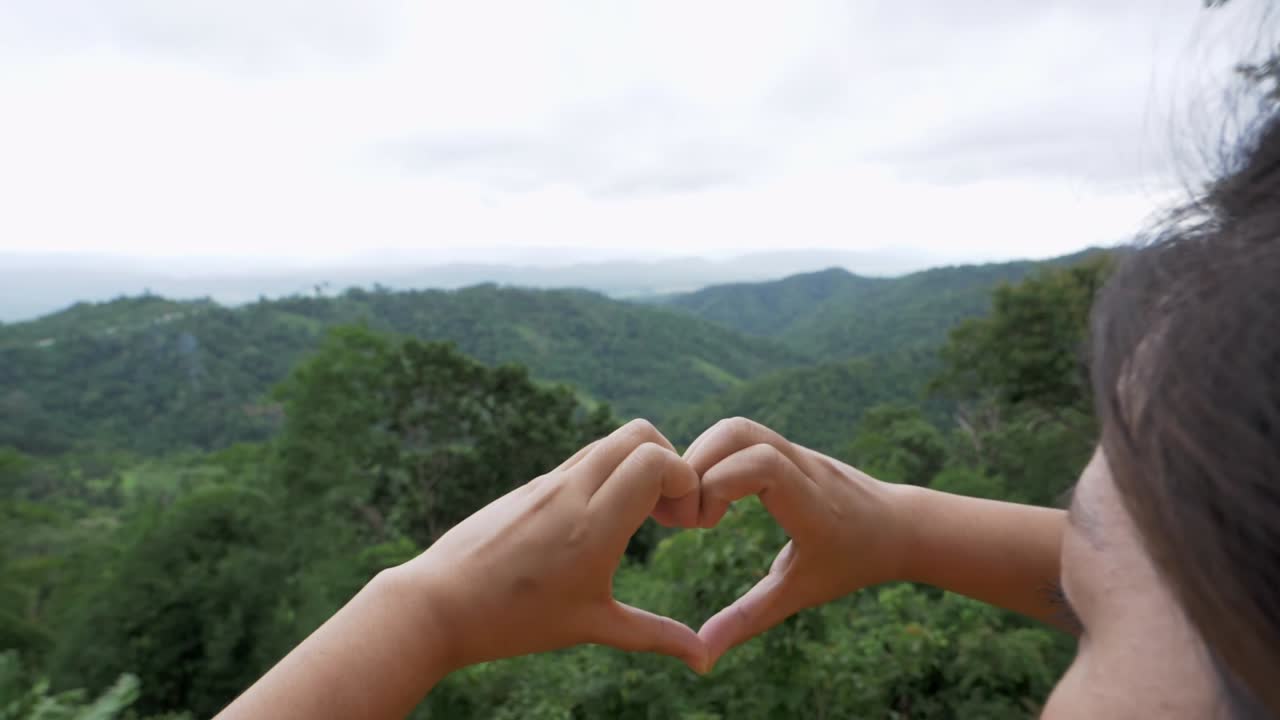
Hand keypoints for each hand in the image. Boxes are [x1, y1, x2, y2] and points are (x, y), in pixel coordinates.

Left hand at [396, 419, 707, 672]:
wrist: (437, 603)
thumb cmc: (515, 620)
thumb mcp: (591, 627)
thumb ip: (654, 636)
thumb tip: (704, 660)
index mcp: (593, 526)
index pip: (654, 461)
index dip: (684, 480)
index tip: (684, 521)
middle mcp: (571, 492)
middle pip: (639, 433)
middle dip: (669, 461)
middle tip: (667, 511)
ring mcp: (547, 482)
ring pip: (609, 441)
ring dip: (636, 464)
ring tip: (638, 516)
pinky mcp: (530, 485)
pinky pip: (581, 458)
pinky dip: (607, 472)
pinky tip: (600, 519)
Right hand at [683, 417, 907, 670]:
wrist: (900, 526)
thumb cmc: (852, 563)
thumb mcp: (799, 593)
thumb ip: (748, 620)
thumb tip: (702, 659)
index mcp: (810, 503)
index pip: (759, 465)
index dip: (717, 485)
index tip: (705, 526)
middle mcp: (803, 466)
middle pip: (737, 432)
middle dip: (696, 464)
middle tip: (687, 512)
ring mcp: (797, 449)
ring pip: (737, 427)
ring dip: (701, 456)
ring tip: (693, 501)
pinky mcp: (789, 446)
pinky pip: (743, 435)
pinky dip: (715, 455)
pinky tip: (710, 492)